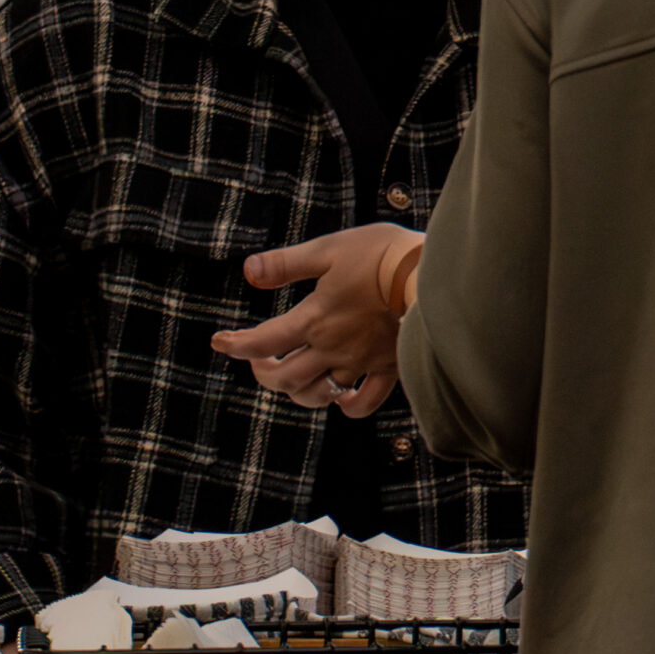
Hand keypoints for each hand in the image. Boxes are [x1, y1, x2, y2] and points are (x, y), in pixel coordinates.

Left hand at [212, 224, 425, 418]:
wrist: (434, 274)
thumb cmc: (383, 255)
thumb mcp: (329, 248)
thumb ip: (286, 263)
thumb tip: (248, 271)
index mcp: (314, 318)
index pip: (263, 342)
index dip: (235, 345)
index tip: (219, 341)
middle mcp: (332, 348)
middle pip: (284, 378)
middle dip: (264, 372)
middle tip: (261, 358)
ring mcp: (360, 362)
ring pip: (317, 395)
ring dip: (298, 391)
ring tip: (297, 376)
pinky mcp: (389, 367)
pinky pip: (364, 402)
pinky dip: (348, 405)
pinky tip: (342, 395)